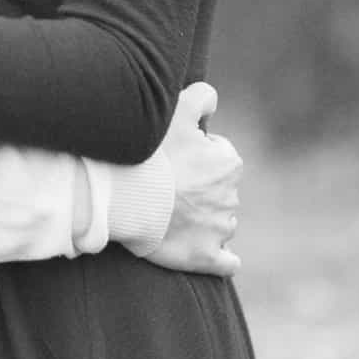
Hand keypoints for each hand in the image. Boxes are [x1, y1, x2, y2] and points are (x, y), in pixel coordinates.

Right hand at [147, 82, 242, 278]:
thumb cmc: (152, 152)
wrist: (127, 196)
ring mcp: (219, 230)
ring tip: (173, 212)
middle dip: (202, 187)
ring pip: (220, 221)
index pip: (219, 154)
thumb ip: (202, 96)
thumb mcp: (178, 110)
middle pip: (219, 189)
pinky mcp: (206, 257)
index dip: (197, 152)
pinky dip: (221, 258)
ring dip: (205, 219)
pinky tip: (210, 252)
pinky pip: (226, 262)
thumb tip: (213, 100)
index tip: (176, 156)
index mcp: (228, 163)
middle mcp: (231, 197)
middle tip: (170, 183)